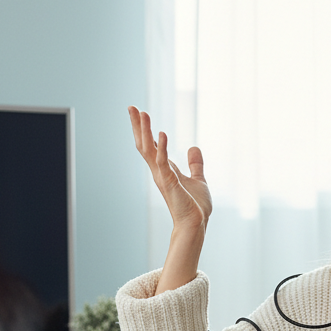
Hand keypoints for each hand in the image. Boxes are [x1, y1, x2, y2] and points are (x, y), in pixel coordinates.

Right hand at [128, 106, 211, 234]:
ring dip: (145, 131)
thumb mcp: (198, 180)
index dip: (145, 130)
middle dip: (138, 126)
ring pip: (149, 149)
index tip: (140, 113)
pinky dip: (162, 147)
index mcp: (165, 170)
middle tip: (132, 107)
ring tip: (142, 113)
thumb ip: (195, 164)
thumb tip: (194, 147)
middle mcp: (160, 172)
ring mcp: (163, 177)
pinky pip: (163, 162)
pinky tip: (162, 134)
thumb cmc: (196, 207)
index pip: (151, 146)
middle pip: (144, 144)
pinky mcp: (170, 182)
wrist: (196, 224)